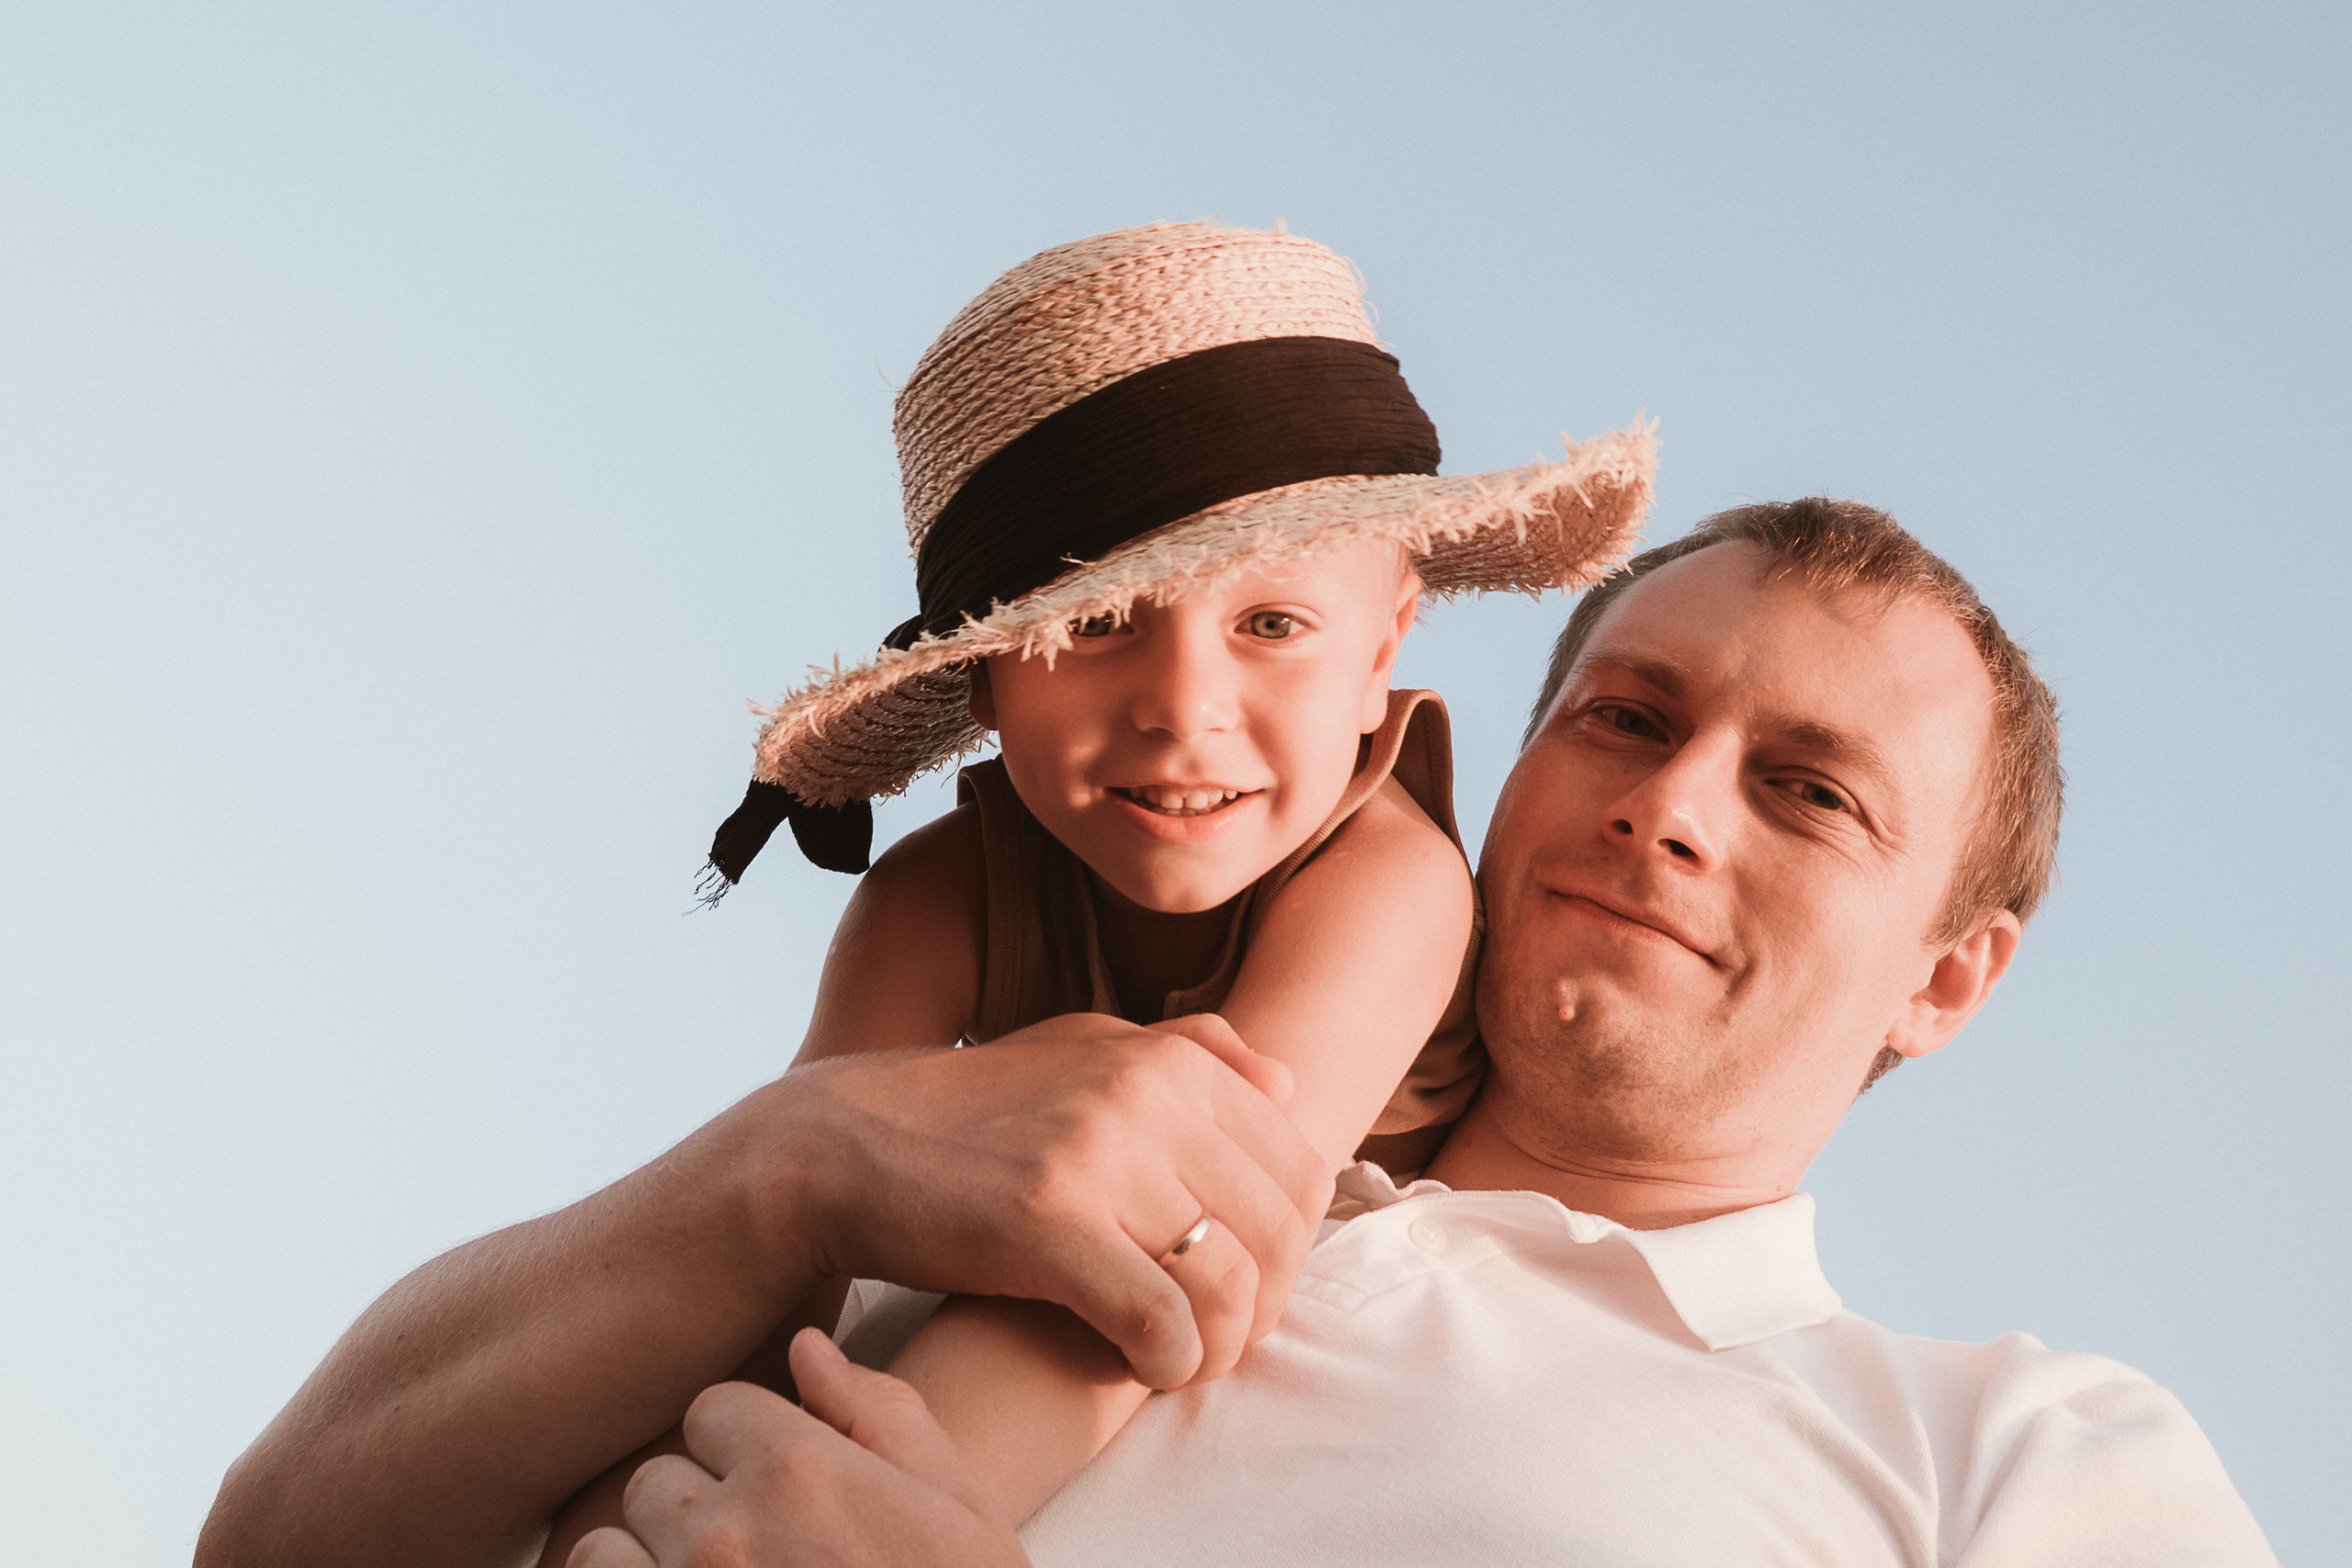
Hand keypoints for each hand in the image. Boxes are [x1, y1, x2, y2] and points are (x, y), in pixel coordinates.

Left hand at [569, 1331, 1027, 1567]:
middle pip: (657, 1478)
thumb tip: (806, 1345)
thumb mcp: (960, 1510)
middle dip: (698, 1509)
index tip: (785, 1494)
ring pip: (604, 1548)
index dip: (750, 1448)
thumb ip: (882, 1415)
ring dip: (647, 1567)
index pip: (715, 1407)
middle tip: (760, 1561)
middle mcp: (723, 1530)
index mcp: (800, 1467)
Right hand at [776, 1012, 1329, 1387]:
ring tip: (1186, 1362)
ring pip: (1229, 1282)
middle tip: (1220, 1338)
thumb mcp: (1081, 1048)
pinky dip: (1171, 1362)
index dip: (1292, 1246)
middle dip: (1265, 1303)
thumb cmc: (970, 1112)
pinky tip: (1149, 1370)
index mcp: (1168, 1060)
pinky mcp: (1047, 1224)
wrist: (841, 1147)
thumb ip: (1186, 1052)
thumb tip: (1286, 1081)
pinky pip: (1160, 1319)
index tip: (1248, 1285)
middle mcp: (1145, 1095)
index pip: (1299, 1168)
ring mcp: (1097, 1156)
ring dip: (1222, 1345)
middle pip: (1277, 1229)